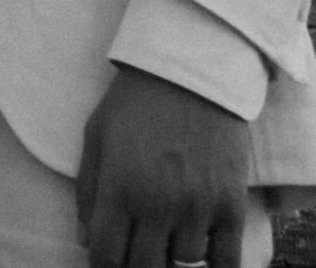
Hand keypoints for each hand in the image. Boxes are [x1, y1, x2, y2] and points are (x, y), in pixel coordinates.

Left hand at [77, 65, 254, 267]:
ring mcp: (197, 205)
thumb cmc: (136, 100)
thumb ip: (86, 191)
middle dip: (136, 264)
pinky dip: (216, 266)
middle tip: (138, 249)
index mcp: (118, 188)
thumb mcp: (96, 136)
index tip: (108, 259)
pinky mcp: (231, 201)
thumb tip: (85, 240)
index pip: (105, 257)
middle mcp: (157, 204)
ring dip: (172, 255)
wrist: (192, 67)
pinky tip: (205, 259)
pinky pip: (227, 259)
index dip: (103, 265)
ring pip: (183, 263)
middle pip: (143, 267)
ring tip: (169, 235)